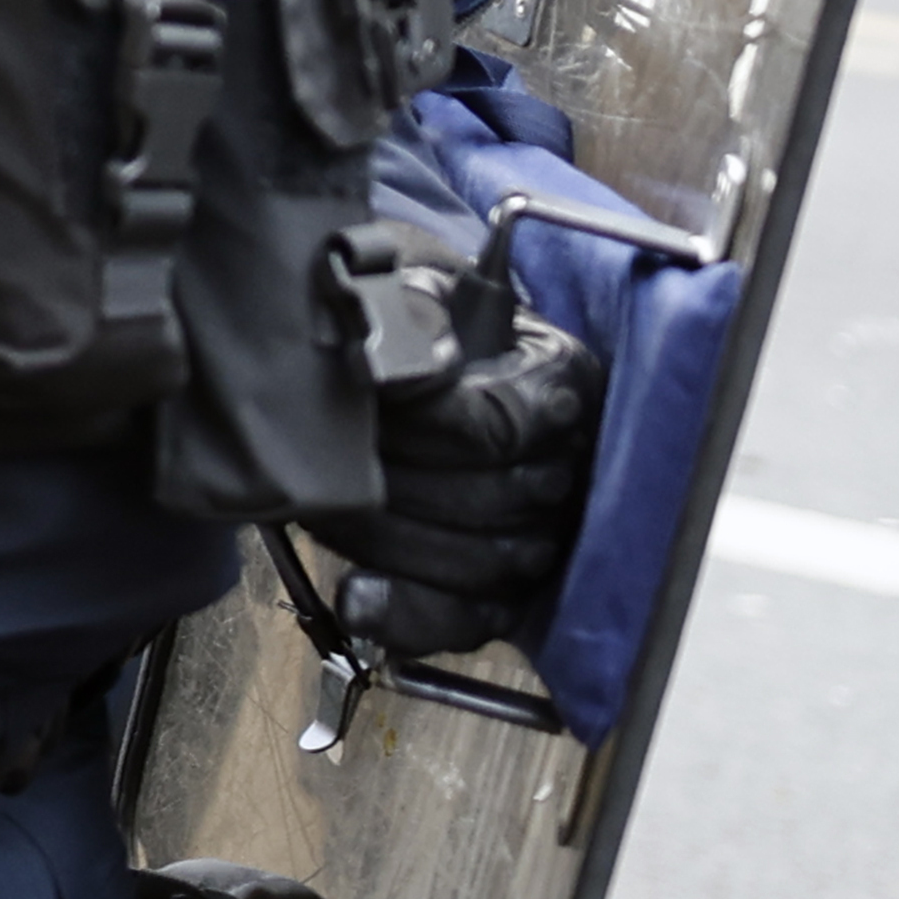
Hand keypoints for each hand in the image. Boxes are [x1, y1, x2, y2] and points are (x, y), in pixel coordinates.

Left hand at [307, 300, 603, 660]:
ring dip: (385, 536)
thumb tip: (400, 368)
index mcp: (564, 380)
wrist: (411, 355)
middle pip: (486, 496)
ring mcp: (549, 536)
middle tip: (327, 447)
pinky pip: (468, 622)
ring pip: (475, 562)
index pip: (500, 423)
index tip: (363, 391)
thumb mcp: (408, 276)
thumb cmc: (408, 312)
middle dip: (392, 474)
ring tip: (324, 499)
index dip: (424, 419)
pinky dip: (408, 613)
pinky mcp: (509, 595)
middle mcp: (574, 465)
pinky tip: (358, 595)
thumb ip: (408, 306)